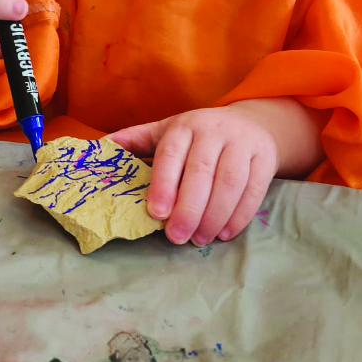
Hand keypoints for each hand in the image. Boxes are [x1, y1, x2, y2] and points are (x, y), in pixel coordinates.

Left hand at [111, 106, 279, 246]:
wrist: (252, 122)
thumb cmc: (200, 134)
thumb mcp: (168, 131)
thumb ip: (135, 141)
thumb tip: (97, 150)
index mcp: (185, 125)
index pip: (172, 152)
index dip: (164, 183)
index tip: (155, 213)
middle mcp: (214, 130)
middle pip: (202, 172)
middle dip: (188, 208)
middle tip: (177, 237)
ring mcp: (242, 143)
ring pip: (230, 182)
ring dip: (214, 215)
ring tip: (200, 239)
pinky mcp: (264, 158)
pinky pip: (254, 189)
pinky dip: (240, 215)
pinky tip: (225, 233)